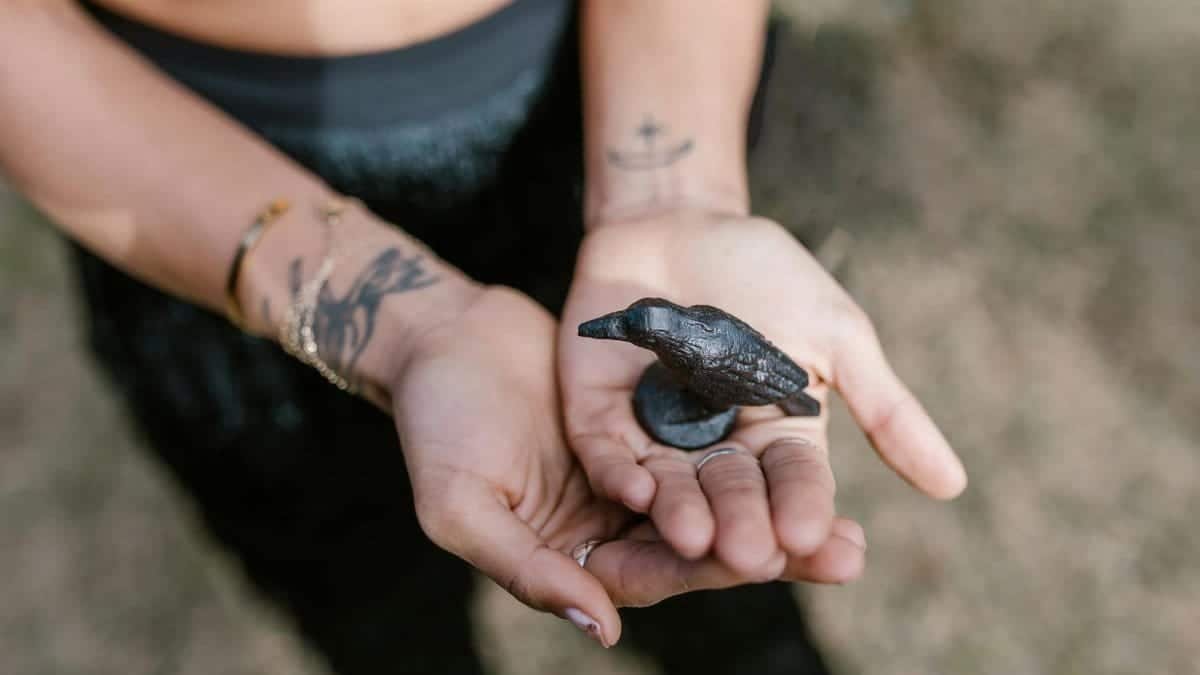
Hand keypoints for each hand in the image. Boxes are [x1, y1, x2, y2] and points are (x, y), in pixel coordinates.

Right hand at [387, 285, 861, 645]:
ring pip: (712, 497)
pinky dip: (749, 448)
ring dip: (775, 507)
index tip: (773, 564)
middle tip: (845, 553)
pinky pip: (703, 441)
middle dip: (770, 552)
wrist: (442, 336)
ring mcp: (633, 472)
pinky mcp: (645, 422)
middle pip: (700, 547)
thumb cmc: (437, 425)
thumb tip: (604, 628)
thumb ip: (526, 570)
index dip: (712, 574)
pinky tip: (804, 443)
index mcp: (571, 555)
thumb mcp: (462, 506)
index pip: (652, 575)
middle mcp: (611, 522)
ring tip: (847, 518)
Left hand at [559, 211, 966, 579]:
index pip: (795, 484)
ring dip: (681, 514)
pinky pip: (606, 454)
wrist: (680, 217)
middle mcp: (715, 450)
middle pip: (731, 496)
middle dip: (742, 524)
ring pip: (669, 487)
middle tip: (752, 556)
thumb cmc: (765, 272)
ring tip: (695, 539)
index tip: (815, 538)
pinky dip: (620, 472)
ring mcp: (653, 436)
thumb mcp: (835, 334)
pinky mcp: (597, 417)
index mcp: (776, 438)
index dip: (804, 509)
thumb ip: (884, 407)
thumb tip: (954, 486)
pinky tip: (637, 488)